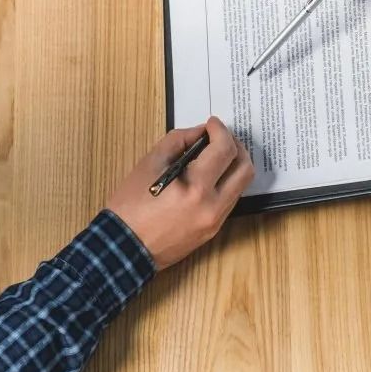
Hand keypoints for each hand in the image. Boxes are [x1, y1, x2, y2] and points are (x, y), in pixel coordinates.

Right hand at [104, 118, 253, 268]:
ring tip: (215, 155)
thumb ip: (178, 141)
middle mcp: (212, 207)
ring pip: (241, 186)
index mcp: (195, 188)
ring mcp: (215, 221)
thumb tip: (199, 133)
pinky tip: (210, 176)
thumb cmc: (131, 207)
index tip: (212, 124)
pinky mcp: (213, 231)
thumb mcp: (149, 164)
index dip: (220, 130)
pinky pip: (230, 200)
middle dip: (236, 146)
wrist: (125, 247)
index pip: (224, 150)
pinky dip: (226, 183)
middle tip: (220, 137)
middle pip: (245, 168)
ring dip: (233, 165)